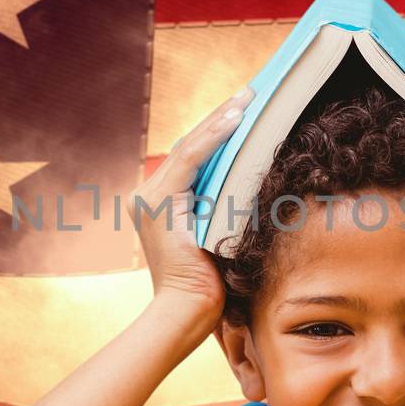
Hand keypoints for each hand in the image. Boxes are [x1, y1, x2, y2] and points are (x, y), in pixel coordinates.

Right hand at [132, 87, 255, 323]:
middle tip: (251, 92)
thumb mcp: (220, 234)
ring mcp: (150, 197)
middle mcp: (148, 194)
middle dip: (222, 116)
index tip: (245, 107)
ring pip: (190, 146)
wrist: (187, 312)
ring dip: (221, 119)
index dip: (218, 128)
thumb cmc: (209, 285)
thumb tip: (256, 179)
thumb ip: (225, 206)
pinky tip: (235, 120)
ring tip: (248, 98)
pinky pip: (190, 160)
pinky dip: (214, 137)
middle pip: (190, 145)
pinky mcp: (159, 203)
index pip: (192, 155)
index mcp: (159, 200)